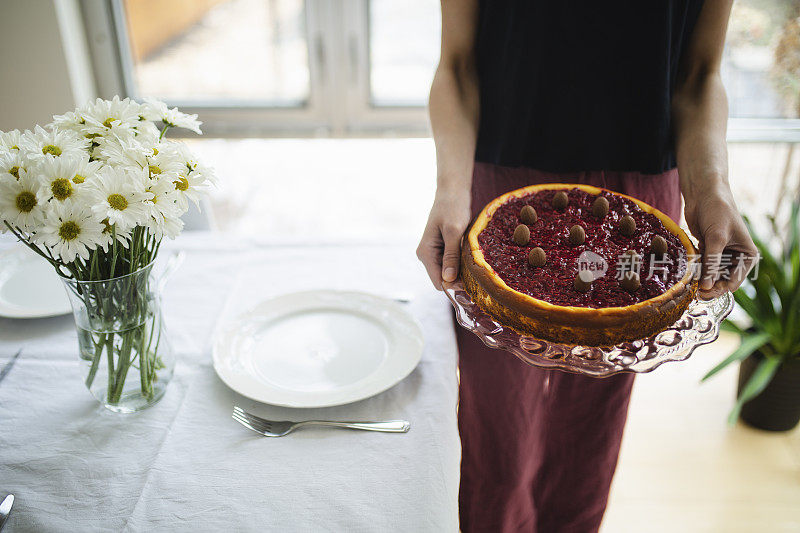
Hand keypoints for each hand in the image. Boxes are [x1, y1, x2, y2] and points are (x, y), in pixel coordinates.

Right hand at [416, 187, 471, 289]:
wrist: (452, 192)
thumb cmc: (453, 207)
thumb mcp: (454, 231)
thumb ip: (451, 255)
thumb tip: (448, 279)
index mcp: (426, 253)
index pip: (439, 282)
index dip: (454, 286)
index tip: (473, 284)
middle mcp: (427, 256)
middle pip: (443, 280)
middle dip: (459, 280)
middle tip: (479, 274)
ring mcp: (434, 253)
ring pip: (449, 273)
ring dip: (462, 272)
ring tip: (476, 264)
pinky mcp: (442, 250)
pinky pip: (452, 265)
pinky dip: (462, 264)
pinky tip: (472, 258)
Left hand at [683, 180, 757, 299]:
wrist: (704, 194)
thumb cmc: (717, 212)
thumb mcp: (716, 238)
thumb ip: (712, 263)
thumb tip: (707, 287)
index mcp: (747, 256)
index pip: (733, 282)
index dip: (718, 289)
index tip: (703, 292)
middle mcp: (736, 258)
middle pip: (721, 282)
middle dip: (708, 286)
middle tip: (694, 291)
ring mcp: (720, 256)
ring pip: (710, 276)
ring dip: (700, 279)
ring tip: (689, 280)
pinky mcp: (706, 251)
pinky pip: (701, 267)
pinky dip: (695, 270)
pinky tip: (686, 271)